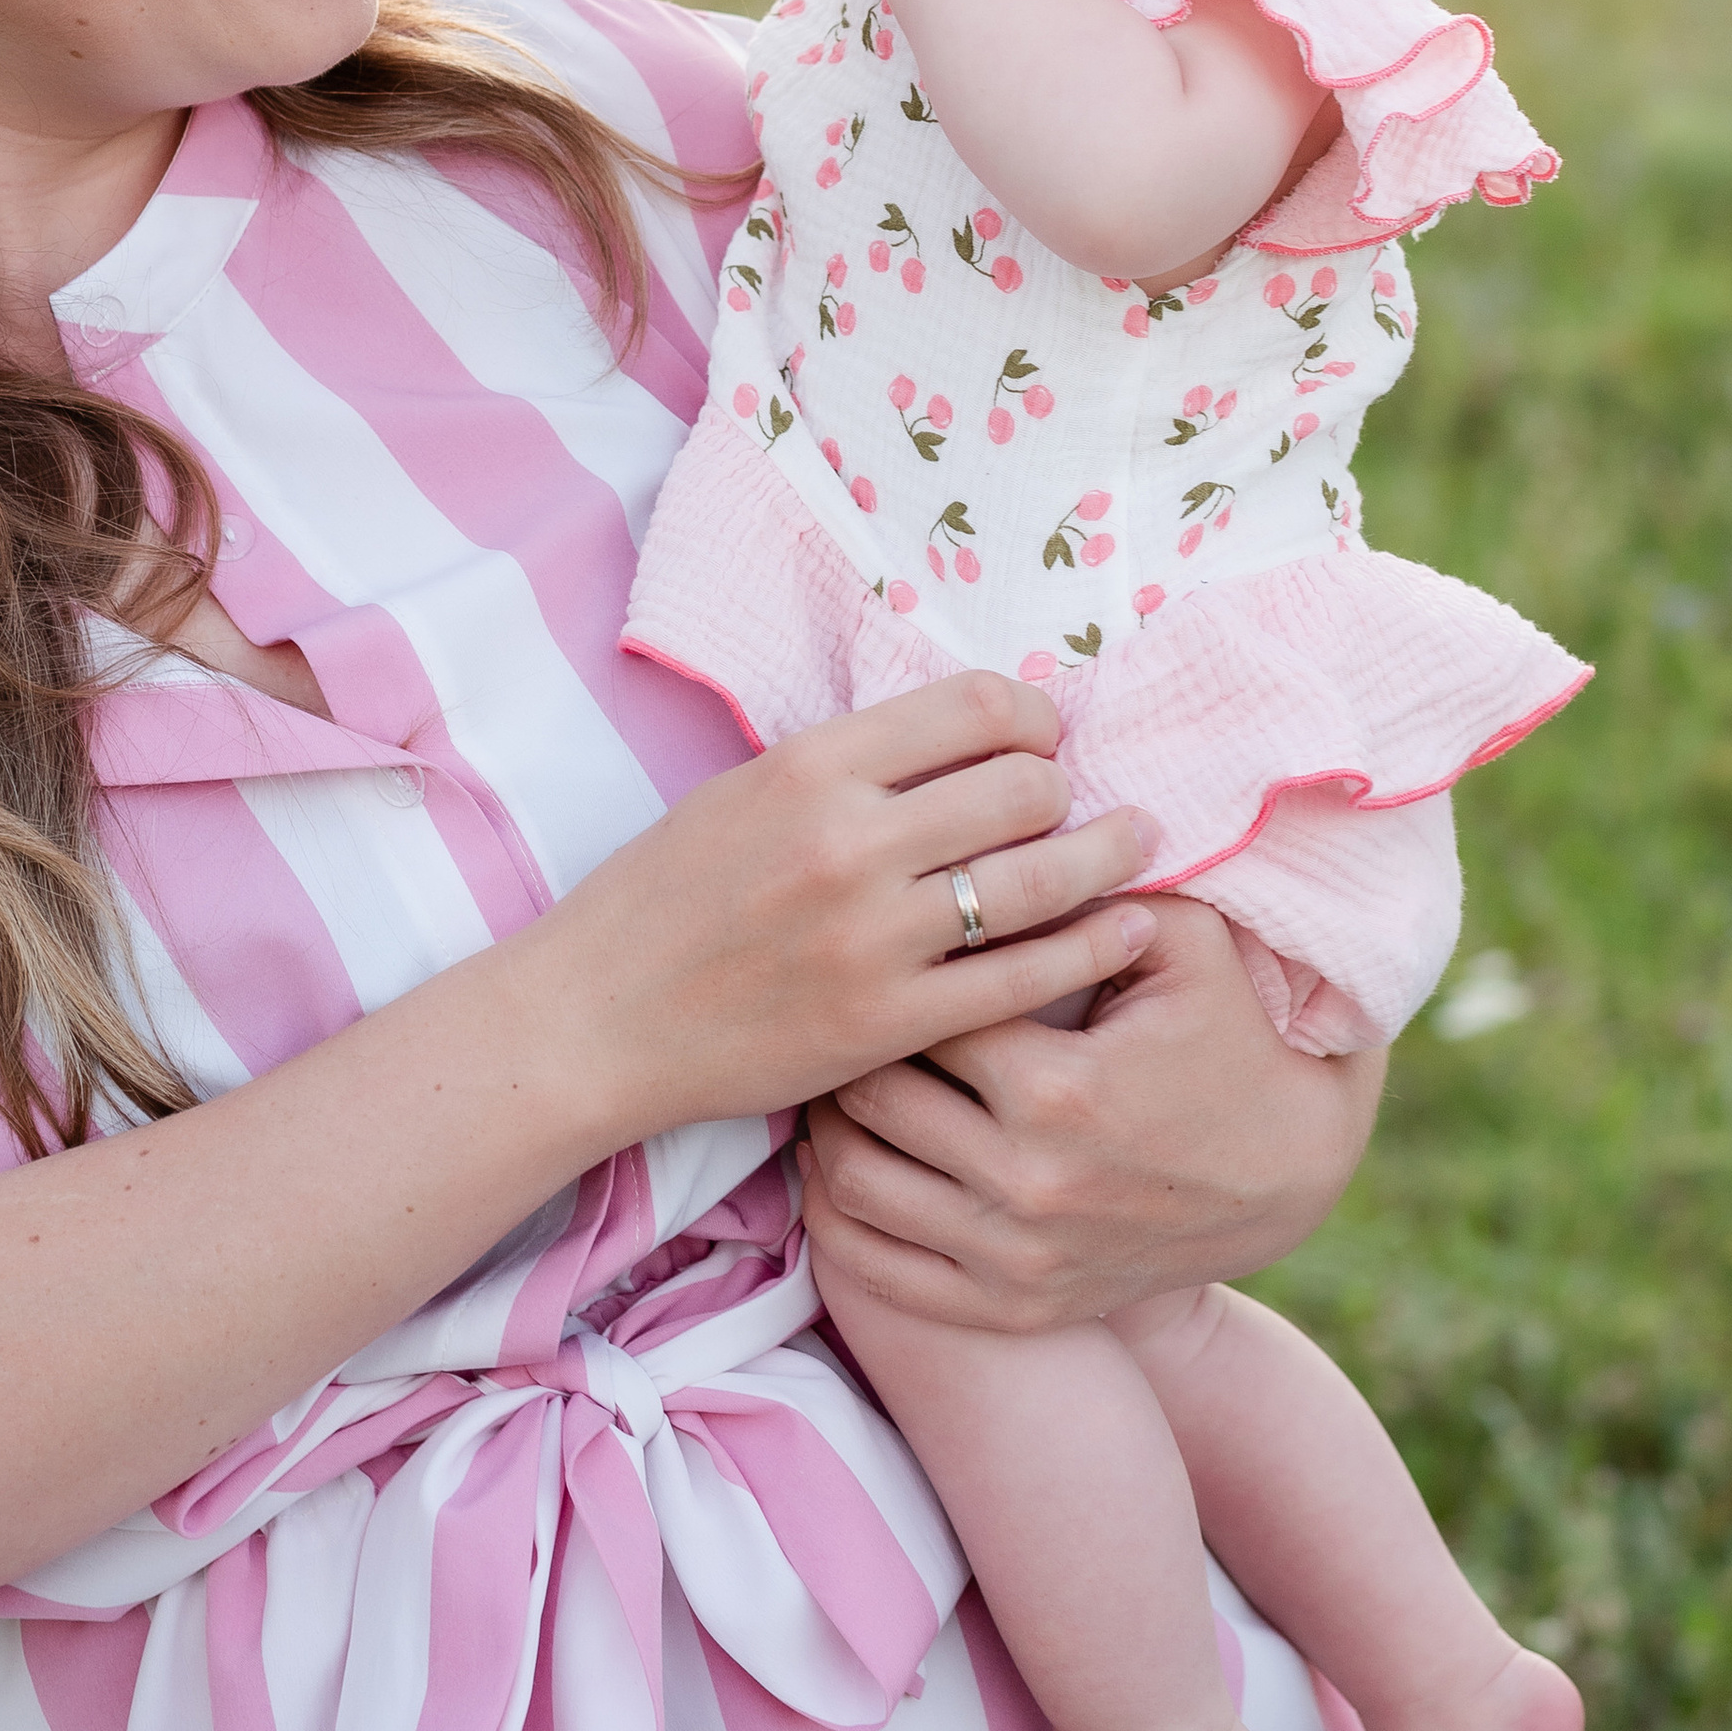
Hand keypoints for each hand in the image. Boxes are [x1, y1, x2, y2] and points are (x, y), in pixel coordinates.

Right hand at [543, 679, 1155, 1128]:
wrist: (595, 1021)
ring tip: (1136, 844)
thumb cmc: (665, 898)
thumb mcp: (745, 792)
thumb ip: (850, 764)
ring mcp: (873, 938)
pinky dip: (1094, 947)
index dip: (1030, 716)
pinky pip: (1025, 978)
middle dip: (1064, 788)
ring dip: (1108, 855)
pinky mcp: (888, 1023)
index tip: (1038, 736)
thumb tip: (967, 733)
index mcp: (811, 767)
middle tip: (1075, 802)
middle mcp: (849, 842)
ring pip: (1041, 878)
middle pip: (1022, 786)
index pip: (973, 707)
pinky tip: (1131, 930)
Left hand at [802, 895, 1385, 1329]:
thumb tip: (996, 828)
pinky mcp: (1009, 1307)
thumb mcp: (1186, 946)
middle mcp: (1025, 1182)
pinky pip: (873, 1266)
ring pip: (852, 1181)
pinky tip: (840, 1155)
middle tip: (846, 995)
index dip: (904, 964)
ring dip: (830, 1122)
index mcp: (1060, 1088)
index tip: (895, 935)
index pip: (926, 1008)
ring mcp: (1013, 1257)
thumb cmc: (1230, 1039)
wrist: (1288, 1177)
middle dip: (854, 1039)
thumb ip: (1093, 885)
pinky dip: (836, 1210)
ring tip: (839, 1068)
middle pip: (871, 1095)